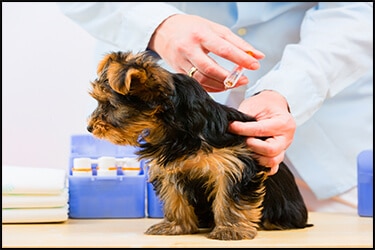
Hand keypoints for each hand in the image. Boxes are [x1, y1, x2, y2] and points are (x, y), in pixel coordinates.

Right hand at [148, 14, 264, 91]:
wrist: (164, 30)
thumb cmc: (192, 28)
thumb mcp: (215, 29)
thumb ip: (237, 43)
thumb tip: (257, 55)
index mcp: (200, 34)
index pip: (224, 49)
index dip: (241, 59)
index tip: (254, 65)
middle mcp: (189, 48)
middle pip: (210, 68)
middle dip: (229, 77)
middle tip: (244, 79)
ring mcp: (182, 61)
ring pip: (202, 79)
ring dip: (221, 85)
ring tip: (233, 83)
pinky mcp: (178, 71)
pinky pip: (196, 83)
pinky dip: (210, 87)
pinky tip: (220, 86)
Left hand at [228, 90, 295, 174]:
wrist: (273, 106)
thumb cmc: (264, 105)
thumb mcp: (254, 105)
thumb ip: (244, 118)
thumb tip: (230, 129)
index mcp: (283, 122)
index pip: (261, 130)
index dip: (243, 130)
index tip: (231, 127)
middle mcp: (286, 138)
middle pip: (270, 151)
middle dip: (252, 146)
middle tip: (241, 139)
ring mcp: (284, 149)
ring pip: (272, 161)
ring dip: (255, 156)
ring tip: (245, 146)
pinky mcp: (279, 155)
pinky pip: (272, 167)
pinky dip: (261, 165)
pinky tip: (251, 156)